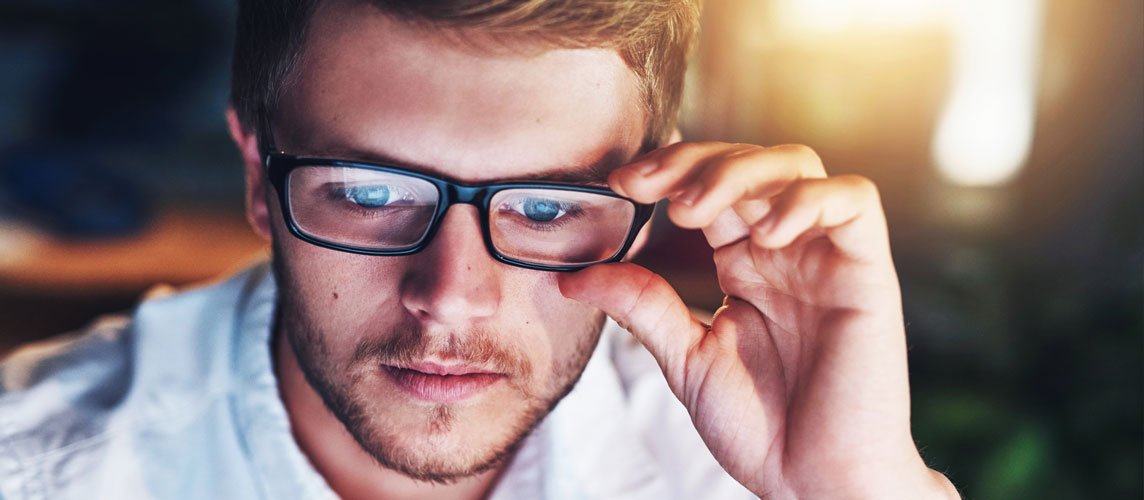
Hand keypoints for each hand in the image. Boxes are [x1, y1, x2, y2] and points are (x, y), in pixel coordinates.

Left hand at [558, 143, 958, 498]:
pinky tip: (766, 233)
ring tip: (695, 210)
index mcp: (745, 264)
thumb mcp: (686, 358)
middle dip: (694, 162)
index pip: (711, 188)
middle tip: (647, 186)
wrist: (816, 483)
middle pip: (749, 163)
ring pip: (798, 166)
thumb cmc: (762, 427)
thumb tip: (573, 277)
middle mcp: (786, 250)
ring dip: (741, 172)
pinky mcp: (868, 271)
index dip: (670, 171)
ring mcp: (828, 256)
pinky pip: (855, 201)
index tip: (622, 184)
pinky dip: (809, 200)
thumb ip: (642, 307)